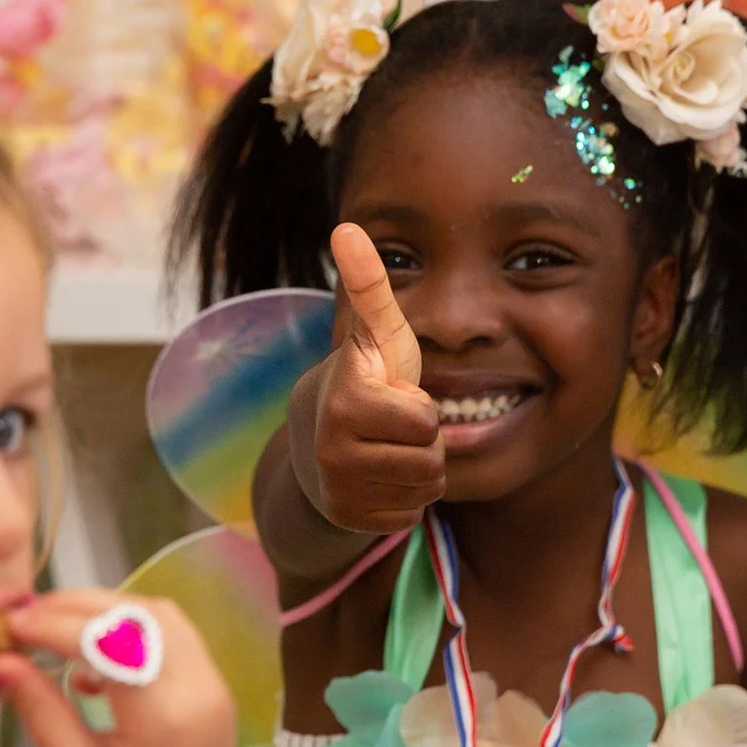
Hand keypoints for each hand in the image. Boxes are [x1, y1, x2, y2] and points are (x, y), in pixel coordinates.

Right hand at [0, 592, 236, 746]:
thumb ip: (39, 707)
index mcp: (164, 717)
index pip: (109, 641)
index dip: (55, 625)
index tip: (12, 626)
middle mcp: (201, 692)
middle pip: (142, 615)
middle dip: (82, 606)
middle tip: (31, 616)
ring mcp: (217, 689)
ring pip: (165, 618)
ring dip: (112, 612)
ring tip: (58, 630)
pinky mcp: (218, 692)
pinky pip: (179, 641)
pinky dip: (137, 633)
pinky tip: (96, 665)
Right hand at [301, 223, 445, 532]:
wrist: (315, 440)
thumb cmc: (365, 379)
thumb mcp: (373, 335)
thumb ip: (369, 286)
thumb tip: (347, 226)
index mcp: (345, 399)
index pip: (427, 419)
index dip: (420, 407)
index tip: (392, 396)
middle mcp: (333, 448)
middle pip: (431, 460)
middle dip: (424, 443)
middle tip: (395, 428)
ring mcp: (338, 489)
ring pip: (425, 490)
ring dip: (419, 471)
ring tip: (390, 449)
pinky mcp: (347, 520)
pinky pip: (409, 515)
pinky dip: (404, 500)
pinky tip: (381, 479)